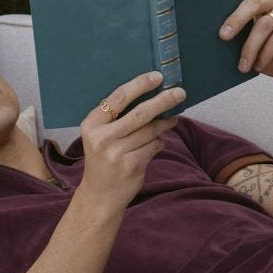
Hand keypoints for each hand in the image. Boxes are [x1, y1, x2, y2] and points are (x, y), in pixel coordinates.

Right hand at [76, 71, 182, 212]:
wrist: (100, 195)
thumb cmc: (104, 159)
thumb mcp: (101, 136)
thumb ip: (117, 118)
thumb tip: (151, 95)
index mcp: (92, 124)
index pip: (119, 98)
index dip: (140, 85)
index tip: (158, 77)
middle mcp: (102, 137)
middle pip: (140, 113)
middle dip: (163, 101)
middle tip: (179, 93)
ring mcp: (116, 153)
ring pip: (150, 130)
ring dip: (164, 124)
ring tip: (171, 120)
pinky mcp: (131, 165)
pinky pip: (154, 146)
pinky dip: (159, 142)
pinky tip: (156, 144)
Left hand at [220, 0, 272, 87]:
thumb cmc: (267, 56)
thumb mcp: (249, 42)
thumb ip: (238, 31)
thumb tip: (216, 32)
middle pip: (252, 3)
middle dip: (235, 20)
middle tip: (223, 36)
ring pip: (264, 25)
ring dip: (250, 47)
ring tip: (242, 65)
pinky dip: (265, 54)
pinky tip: (258, 65)